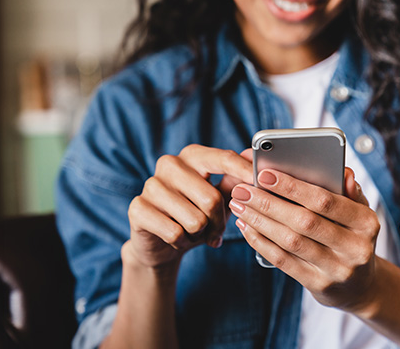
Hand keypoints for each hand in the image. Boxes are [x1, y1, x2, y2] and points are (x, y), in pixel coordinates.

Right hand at [126, 144, 252, 269]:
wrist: (161, 243)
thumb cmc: (195, 215)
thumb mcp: (219, 198)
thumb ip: (235, 180)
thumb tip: (254, 160)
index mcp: (192, 156)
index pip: (223, 158)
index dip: (244, 171)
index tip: (261, 181)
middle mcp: (170, 164)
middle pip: (211, 198)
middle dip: (218, 222)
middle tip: (215, 231)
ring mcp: (151, 185)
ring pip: (195, 219)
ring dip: (200, 234)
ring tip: (193, 232)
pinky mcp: (138, 208)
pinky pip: (175, 233)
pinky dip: (182, 242)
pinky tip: (177, 238)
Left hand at [228, 167, 380, 312]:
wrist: (360, 286)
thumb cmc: (353, 238)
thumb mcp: (359, 214)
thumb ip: (349, 192)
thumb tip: (343, 172)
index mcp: (367, 223)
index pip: (326, 201)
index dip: (293, 187)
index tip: (265, 174)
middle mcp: (355, 248)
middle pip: (304, 222)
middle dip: (269, 203)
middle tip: (243, 190)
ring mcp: (337, 269)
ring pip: (291, 242)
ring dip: (260, 221)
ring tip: (239, 206)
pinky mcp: (319, 285)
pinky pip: (284, 261)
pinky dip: (261, 242)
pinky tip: (247, 228)